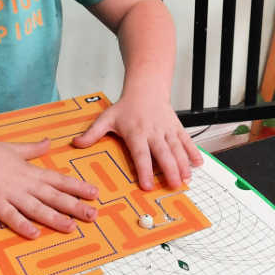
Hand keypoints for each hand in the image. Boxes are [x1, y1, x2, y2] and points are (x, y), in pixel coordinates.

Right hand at [0, 137, 97, 237]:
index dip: (78, 187)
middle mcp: (24, 183)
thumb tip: (48, 142)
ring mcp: (10, 194)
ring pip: (37, 208)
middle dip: (74, 206)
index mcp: (29, 171)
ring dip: (55, 218)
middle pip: (54, 196)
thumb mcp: (13, 148)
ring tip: (71, 227)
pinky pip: (11, 216)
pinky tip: (35, 234)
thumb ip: (33, 149)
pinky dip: (23, 225)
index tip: (95, 193)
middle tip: (93, 215)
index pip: (59, 180)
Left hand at [72, 96, 202, 189]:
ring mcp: (167, 130)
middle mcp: (154, 133)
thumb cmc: (126, 106)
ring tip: (186, 179)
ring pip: (177, 149)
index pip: (141, 154)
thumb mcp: (107, 118)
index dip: (144, 170)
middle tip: (174, 185)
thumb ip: (92, 133)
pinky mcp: (176, 128)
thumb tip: (76, 143)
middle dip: (170, 170)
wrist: (146, 89)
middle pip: (163, 153)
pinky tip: (198, 164)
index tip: (147, 185)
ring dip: (183, 164)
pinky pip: (186, 141)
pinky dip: (193, 152)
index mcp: (136, 133)